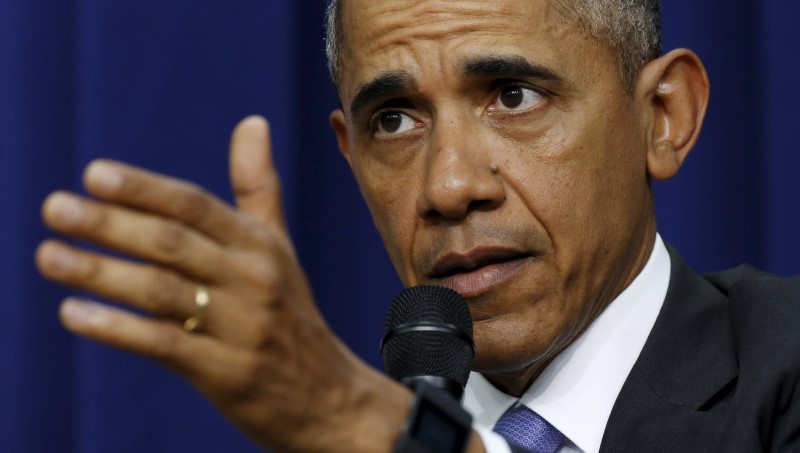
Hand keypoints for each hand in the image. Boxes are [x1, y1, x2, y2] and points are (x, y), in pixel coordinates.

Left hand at [35, 116, 411, 451]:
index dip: (145, 189)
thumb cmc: (288, 313)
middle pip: (173, 244)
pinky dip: (116, 328)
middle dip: (111, 225)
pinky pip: (163, 344)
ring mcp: (241, 327)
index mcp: (261, 245)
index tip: (94, 174)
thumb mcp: (278, 249)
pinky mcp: (225, 373)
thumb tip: (252, 121)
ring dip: (101, 273)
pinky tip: (74, 313)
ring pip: (162, 291)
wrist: (325, 394)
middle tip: (55, 208)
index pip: (196, 206)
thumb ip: (258, 187)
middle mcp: (253, 280)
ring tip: (49, 256)